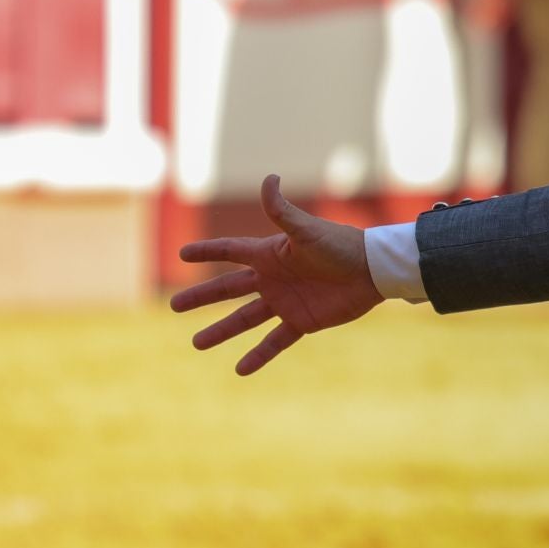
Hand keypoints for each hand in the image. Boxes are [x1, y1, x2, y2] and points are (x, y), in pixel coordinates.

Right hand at [170, 174, 381, 374]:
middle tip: (175, 306)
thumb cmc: (341, 245)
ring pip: (245, 319)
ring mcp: (285, 301)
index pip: (230, 251)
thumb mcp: (306, 229)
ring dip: (221, 331)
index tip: (182, 254)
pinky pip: (275, 341)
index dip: (207, 251)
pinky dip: (259, 355)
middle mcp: (272, 278)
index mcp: (269, 254)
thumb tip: (269, 177)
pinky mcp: (302, 321)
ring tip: (196, 344)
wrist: (372, 271)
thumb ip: (282, 210)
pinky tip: (239, 370)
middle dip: (202, 297)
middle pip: (228, 289)